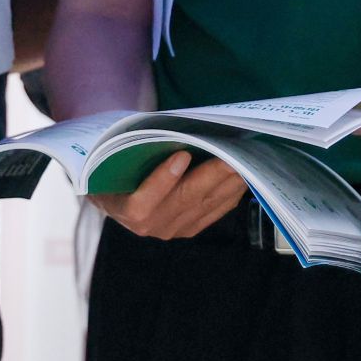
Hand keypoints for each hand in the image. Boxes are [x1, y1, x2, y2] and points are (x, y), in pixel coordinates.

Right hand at [89, 150, 248, 238]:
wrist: (119, 200)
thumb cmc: (117, 173)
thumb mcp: (114, 164)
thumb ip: (135, 153)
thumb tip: (169, 131)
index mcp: (126, 210)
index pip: (142, 203)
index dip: (163, 180)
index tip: (182, 155)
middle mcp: (151, 225)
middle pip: (185, 199)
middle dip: (212, 175)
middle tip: (232, 154)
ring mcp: (173, 230)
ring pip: (206, 204)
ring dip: (228, 182)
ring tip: (245, 160)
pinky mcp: (191, 229)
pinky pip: (215, 211)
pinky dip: (230, 192)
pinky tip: (242, 176)